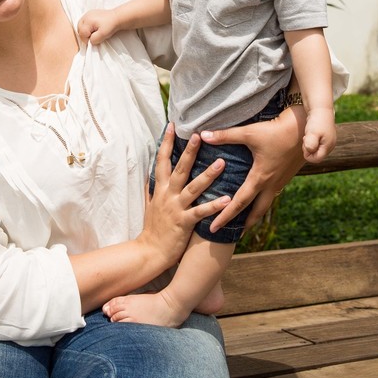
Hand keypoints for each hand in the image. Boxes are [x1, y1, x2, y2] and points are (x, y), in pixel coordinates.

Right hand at [77, 9, 117, 44]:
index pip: (81, 33)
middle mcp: (85, 16)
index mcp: (88, 20)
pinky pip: (84, 22)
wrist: (117, 17)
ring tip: (94, 32)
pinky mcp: (90, 14)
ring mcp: (87, 14)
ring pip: (80, 26)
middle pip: (79, 29)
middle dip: (85, 35)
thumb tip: (90, 41)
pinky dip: (87, 26)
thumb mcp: (103, 34)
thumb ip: (94, 39)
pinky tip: (94, 28)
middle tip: (94, 36)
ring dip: (86, 31)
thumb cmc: (111, 25)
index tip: (95, 39)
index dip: (87, 39)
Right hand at [139, 124, 227, 265]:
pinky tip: (228, 199)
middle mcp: (167, 195)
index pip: (162, 160)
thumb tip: (150, 176)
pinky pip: (201, 211)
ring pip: (193, 187)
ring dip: (208, 174)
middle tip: (200, 134)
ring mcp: (175, 208)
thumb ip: (152, 189)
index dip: (167, 142)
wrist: (149, 252)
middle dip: (190, 151)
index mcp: (160, 189)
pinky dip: (214, 205)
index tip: (173, 126)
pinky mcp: (184, 222)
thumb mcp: (149, 205)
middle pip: (179, 168)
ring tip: (222, 162)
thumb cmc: (152, 229)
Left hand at [200, 108, 304, 232]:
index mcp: (260, 178)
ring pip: (267, 204)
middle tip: (233, 235)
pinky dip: (263, 200)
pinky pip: (272, 194)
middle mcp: (271, 184)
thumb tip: (203, 135)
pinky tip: (259, 196)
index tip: (213, 228)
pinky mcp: (286, 175)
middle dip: (244, 225)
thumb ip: (226, 136)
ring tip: (245, 221)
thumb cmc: (277, 130)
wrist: (306, 128)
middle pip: (257, 212)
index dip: (225, 216)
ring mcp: (281, 181)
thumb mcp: (250, 132)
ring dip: (255, 214)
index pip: (239, 203)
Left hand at [302, 109, 337, 162]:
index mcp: (328, 146)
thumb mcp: (312, 133)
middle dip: (308, 149)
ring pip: (316, 149)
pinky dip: (311, 140)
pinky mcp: (325, 136)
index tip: (305, 143)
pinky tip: (310, 132)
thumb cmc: (316, 120)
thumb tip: (310, 151)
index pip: (316, 159)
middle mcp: (330, 145)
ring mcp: (328, 141)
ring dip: (309, 144)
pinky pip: (316, 144)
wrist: (320, 107)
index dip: (307, 154)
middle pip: (316, 155)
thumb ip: (311, 144)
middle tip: (306, 137)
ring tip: (308, 134)